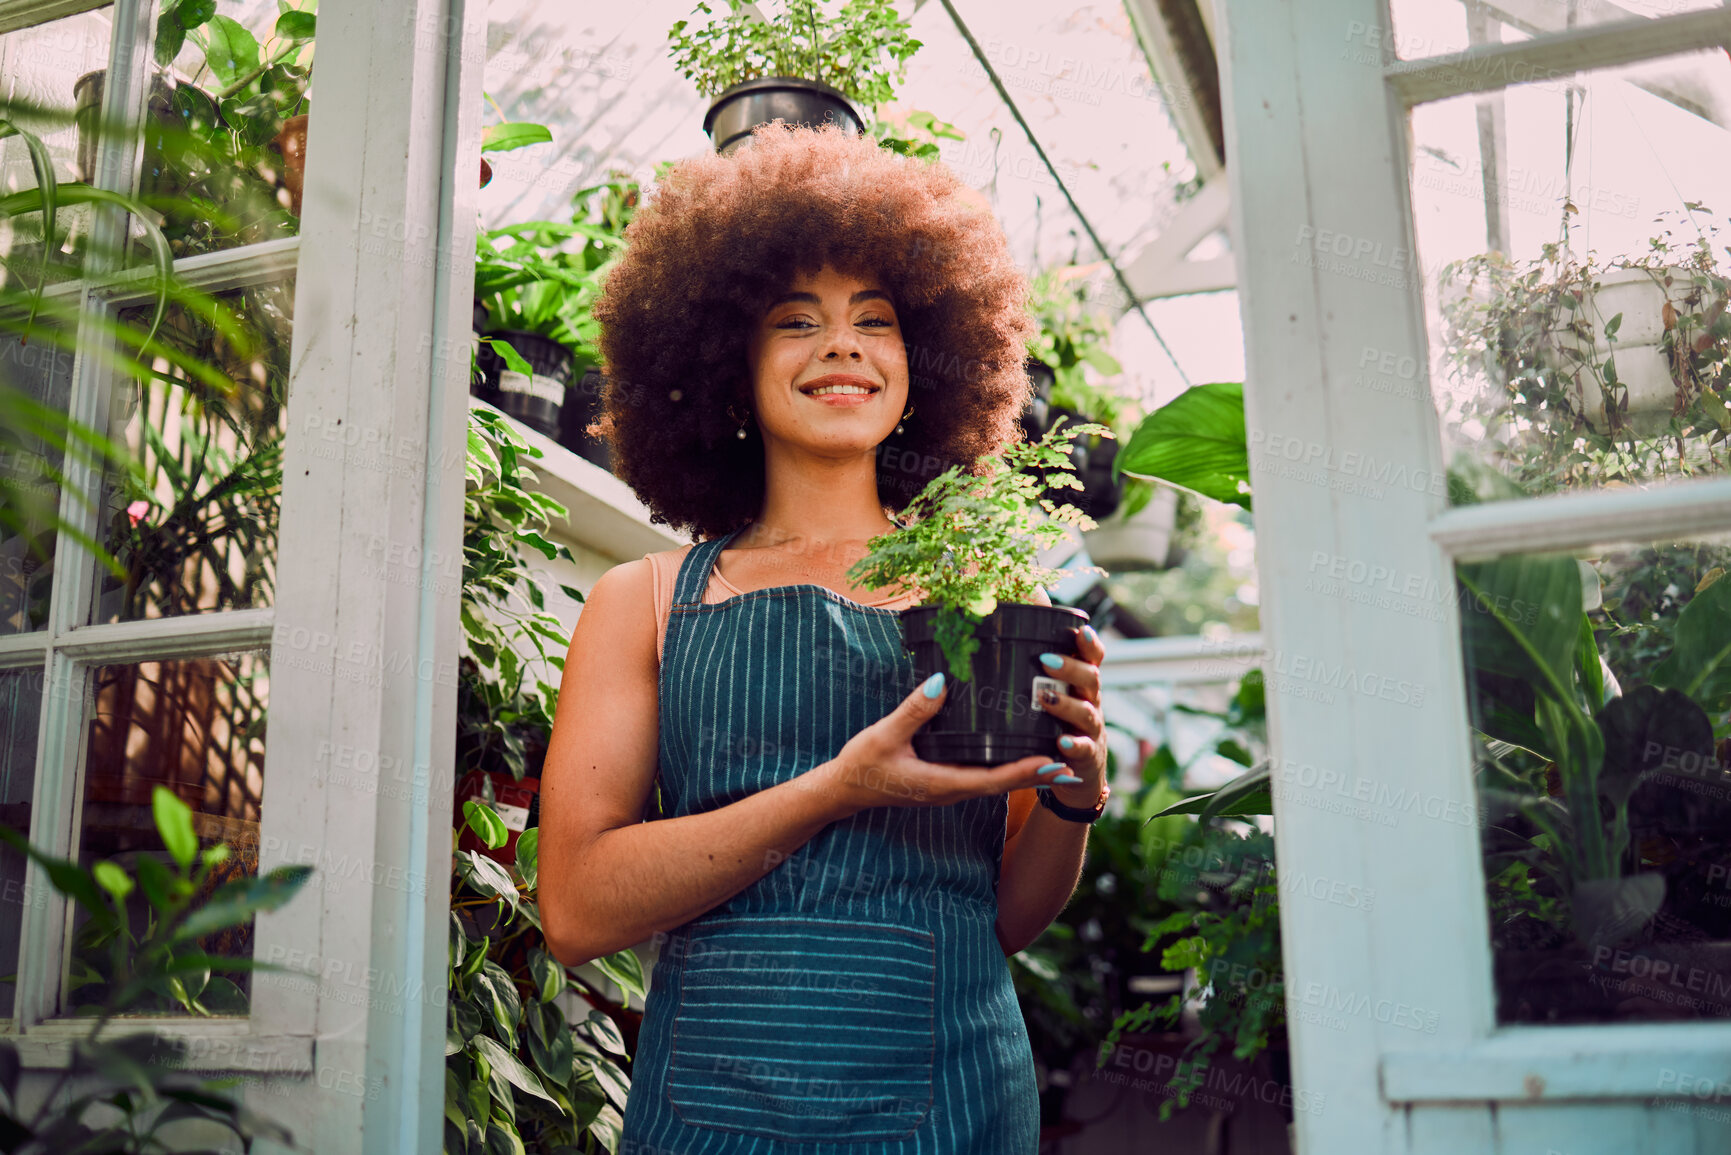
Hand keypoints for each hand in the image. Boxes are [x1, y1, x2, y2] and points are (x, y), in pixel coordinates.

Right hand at [807, 672, 1072, 817]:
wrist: (842, 789)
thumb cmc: (862, 764)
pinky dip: (1003, 767)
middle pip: (1003, 784)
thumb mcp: (885, 734)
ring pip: (995, 781)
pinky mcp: (942, 780)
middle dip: (1036, 774)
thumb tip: (941, 683)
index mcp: (941, 783)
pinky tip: (1014, 751)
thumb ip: (914, 710)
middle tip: (1070, 761)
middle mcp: (951, 790)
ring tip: (1054, 756)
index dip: (1024, 771)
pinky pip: (981, 775)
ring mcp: (947, 787)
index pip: (992, 779)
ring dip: (1024, 771)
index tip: (1052, 760)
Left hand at [1037, 623, 1106, 808]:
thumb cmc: (1056, 725)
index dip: (1090, 645)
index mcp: (1081, 685)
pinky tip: (1060, 743)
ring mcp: (1091, 730)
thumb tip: (999, 641)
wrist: (1078, 771)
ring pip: (1087, 712)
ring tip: (1045, 698)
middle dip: (1071, 668)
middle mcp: (1090, 703)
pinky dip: (1073, 745)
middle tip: (1046, 659)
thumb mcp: (1053, 698)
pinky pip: (1084, 750)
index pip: (1092, 659)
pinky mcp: (1087, 757)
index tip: (1082, 631)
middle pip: (1091, 679)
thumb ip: (1034, 675)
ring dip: (1067, 705)